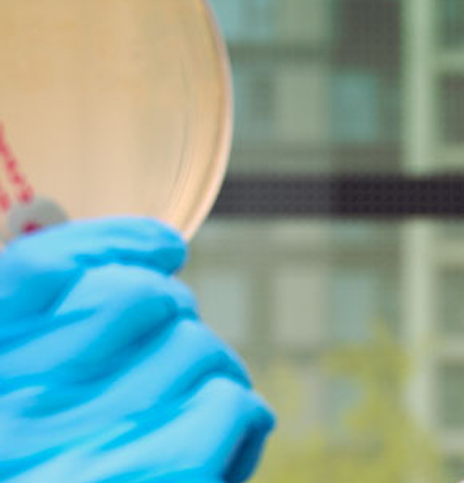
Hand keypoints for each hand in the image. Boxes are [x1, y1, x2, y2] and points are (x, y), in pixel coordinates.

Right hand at [0, 217, 273, 482]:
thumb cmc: (58, 460)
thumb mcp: (19, 392)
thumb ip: (28, 312)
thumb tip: (41, 210)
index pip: (39, 271)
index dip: (113, 241)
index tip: (166, 246)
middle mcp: (23, 417)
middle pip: (141, 299)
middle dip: (173, 321)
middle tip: (160, 365)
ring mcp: (97, 456)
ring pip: (199, 347)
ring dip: (210, 371)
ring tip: (182, 412)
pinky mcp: (171, 480)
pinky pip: (233, 404)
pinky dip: (239, 417)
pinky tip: (215, 445)